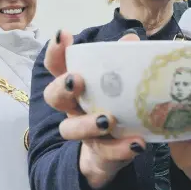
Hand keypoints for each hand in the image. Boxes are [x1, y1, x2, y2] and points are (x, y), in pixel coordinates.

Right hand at [42, 31, 145, 188]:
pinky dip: (121, 149)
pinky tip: (137, 144)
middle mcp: (73, 108)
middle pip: (53, 96)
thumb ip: (124, 62)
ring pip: (70, 129)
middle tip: (76, 80)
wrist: (114, 154)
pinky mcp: (99, 155)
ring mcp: (83, 134)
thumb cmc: (115, 107)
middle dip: (62, 87)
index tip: (63, 34)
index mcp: (77, 86)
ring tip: (108, 120)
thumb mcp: (121, 85)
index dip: (56, 51)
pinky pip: (105, 154)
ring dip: (87, 123)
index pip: (58, 66)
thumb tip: (131, 39)